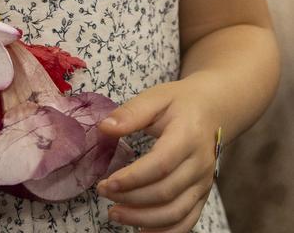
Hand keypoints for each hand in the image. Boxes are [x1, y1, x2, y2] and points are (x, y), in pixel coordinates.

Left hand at [96, 79, 217, 232]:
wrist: (212, 110)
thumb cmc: (179, 103)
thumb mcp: (155, 98)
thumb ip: (131, 113)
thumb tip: (104, 128)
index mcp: (187, 137)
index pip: (160, 165)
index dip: (133, 179)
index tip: (106, 182)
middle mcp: (199, 164)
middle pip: (165, 192)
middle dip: (131, 199)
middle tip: (103, 193)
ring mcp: (203, 183)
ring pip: (176, 212)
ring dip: (144, 219)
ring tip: (115, 214)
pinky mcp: (203, 195)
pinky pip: (187, 221)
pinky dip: (166, 232)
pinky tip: (142, 231)